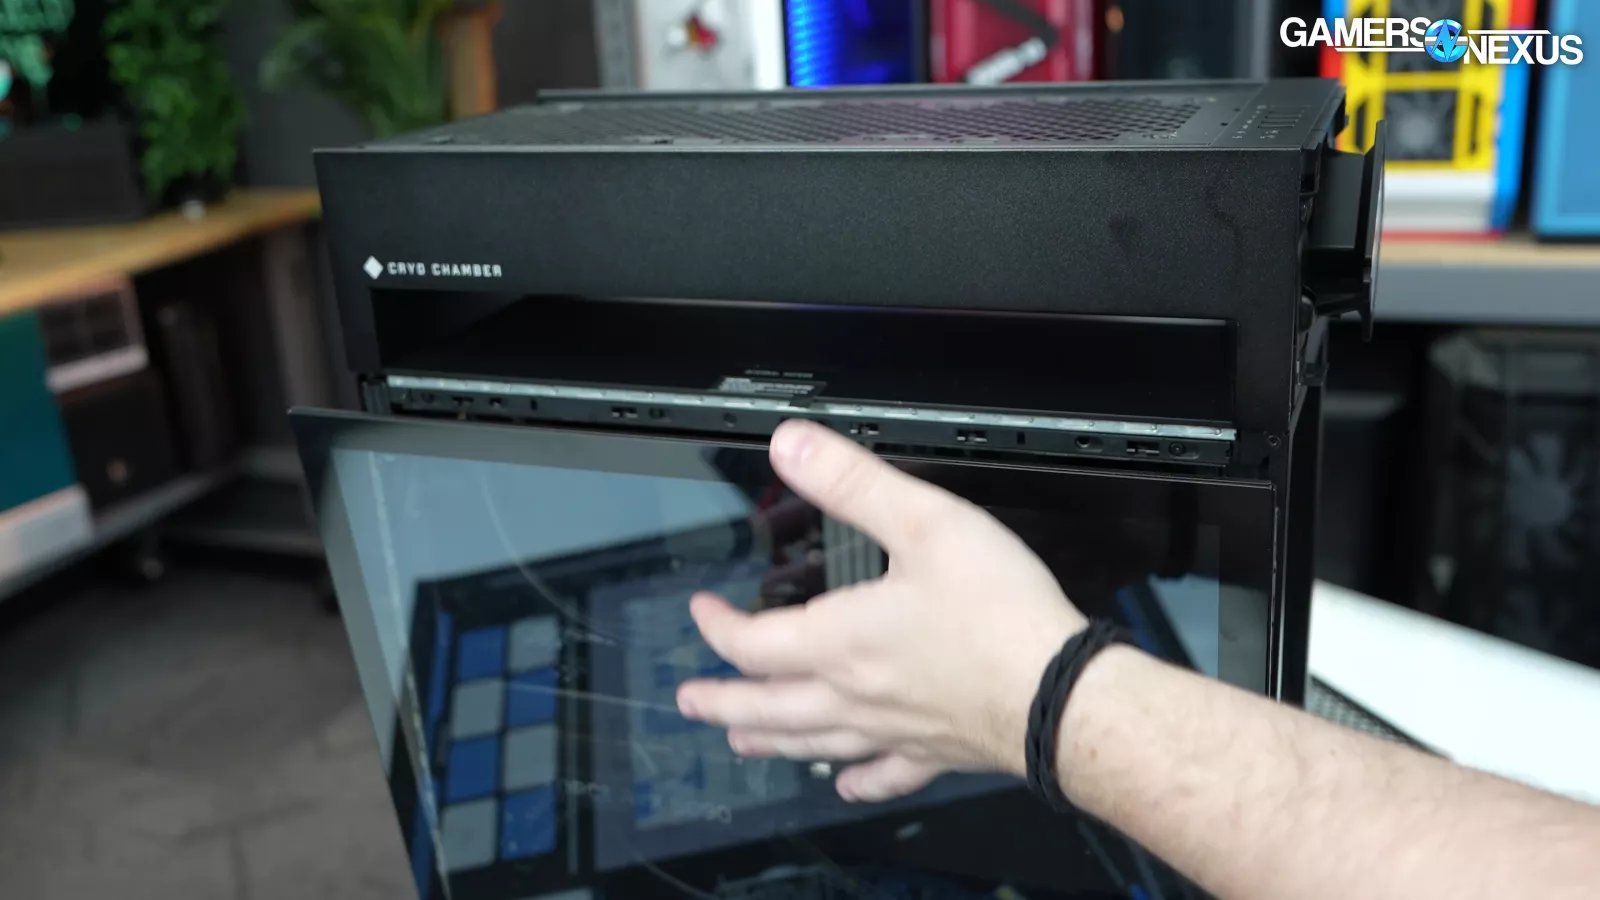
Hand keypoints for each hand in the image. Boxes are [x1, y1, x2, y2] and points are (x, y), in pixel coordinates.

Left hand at [676, 419, 1087, 802]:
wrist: (1062, 695)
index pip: (753, 644)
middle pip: (767, 708)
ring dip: (769, 741)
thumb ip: (853, 482)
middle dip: (722, 701)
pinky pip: (884, 774)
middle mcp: (856, 694)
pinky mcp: (936, 752)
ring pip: (811, 743)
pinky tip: (848, 784)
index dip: (718, 628)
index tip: (703, 612)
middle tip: (691, 701)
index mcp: (841, 641)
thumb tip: (791, 448)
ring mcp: (894, 730)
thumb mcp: (924, 522)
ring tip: (741, 742)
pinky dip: (858, 780)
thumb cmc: (1000, 616)